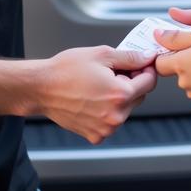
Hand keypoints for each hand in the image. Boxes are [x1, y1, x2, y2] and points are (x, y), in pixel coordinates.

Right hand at [37, 47, 156, 143]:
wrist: (41, 88)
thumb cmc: (66, 70)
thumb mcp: (102, 55)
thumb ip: (130, 57)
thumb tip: (148, 58)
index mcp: (120, 95)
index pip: (149, 82)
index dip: (146, 69)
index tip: (140, 64)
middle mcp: (116, 116)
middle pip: (139, 97)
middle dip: (131, 83)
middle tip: (113, 72)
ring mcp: (105, 129)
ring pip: (125, 110)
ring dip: (118, 97)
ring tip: (98, 85)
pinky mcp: (95, 135)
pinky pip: (111, 121)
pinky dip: (106, 111)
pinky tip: (92, 99)